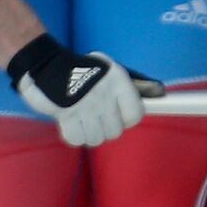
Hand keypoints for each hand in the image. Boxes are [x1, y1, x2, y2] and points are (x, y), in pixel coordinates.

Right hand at [8, 33, 163, 147]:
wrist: (46, 66)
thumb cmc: (84, 71)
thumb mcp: (111, 71)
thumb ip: (133, 85)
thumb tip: (159, 92)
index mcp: (118, 81)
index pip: (135, 115)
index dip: (127, 119)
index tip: (119, 115)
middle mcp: (104, 95)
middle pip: (115, 132)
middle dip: (106, 128)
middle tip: (96, 116)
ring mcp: (85, 106)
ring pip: (96, 139)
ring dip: (89, 132)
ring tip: (83, 118)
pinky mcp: (65, 115)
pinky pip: (76, 140)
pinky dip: (73, 135)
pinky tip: (71, 121)